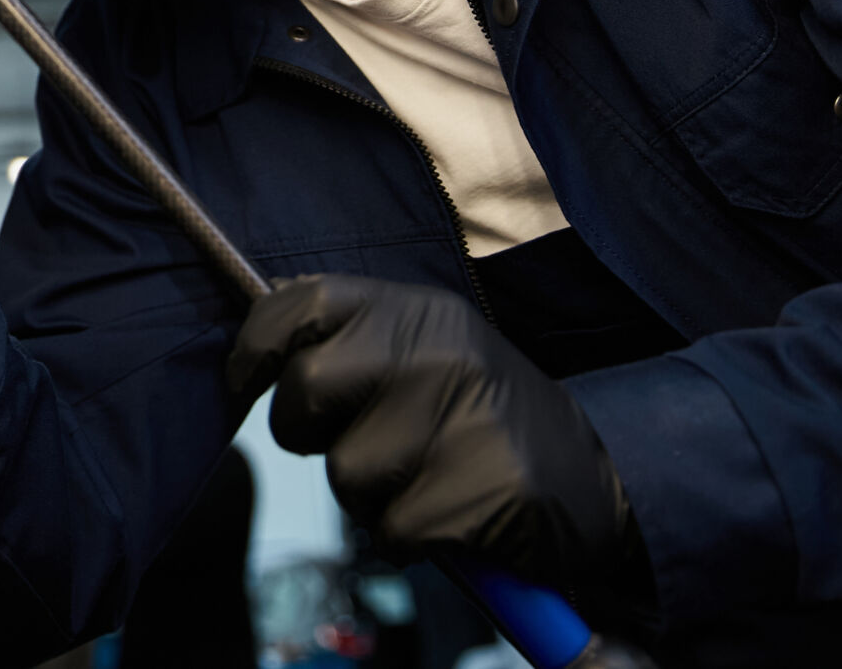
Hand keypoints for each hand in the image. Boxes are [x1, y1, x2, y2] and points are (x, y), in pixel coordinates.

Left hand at [225, 275, 641, 593]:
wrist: (596, 483)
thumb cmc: (478, 419)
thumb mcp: (422, 351)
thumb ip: (350, 340)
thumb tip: (257, 338)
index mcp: (415, 310)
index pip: (300, 303)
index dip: (256, 346)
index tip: (245, 380)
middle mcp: (439, 351)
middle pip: (305, 392)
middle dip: (306, 434)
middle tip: (355, 443)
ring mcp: (466, 417)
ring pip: (345, 474)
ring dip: (370, 497)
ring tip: (423, 479)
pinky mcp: (484, 489)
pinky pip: (392, 530)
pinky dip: (410, 539)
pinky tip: (451, 515)